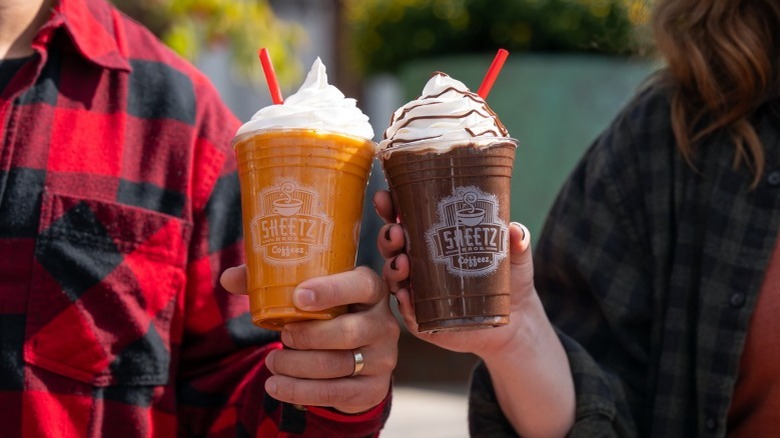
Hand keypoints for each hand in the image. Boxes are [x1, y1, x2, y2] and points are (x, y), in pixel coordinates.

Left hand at [220, 265, 398, 413]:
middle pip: (350, 331)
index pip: (362, 286)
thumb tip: (229, 278)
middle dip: (309, 335)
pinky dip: (300, 391)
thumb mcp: (307, 295)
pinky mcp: (374, 388)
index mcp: (371, 289)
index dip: (333, 291)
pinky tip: (276, 386)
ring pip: (339, 364)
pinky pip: (336, 393)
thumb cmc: (326, 315)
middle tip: (281, 335)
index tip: (299, 297)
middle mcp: (384, 323)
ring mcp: (383, 358)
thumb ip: (270, 283)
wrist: (353, 359)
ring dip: (298, 365)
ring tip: (272, 361)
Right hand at [374, 190, 535, 360]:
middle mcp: (420, 264)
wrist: (516, 321)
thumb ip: (517, 241)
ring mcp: (419, 291)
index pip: (404, 219)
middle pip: (393, 246)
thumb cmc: (509, 279)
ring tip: (403, 262)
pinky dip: (404, 302)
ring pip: (395, 276)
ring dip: (393, 267)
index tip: (386, 197)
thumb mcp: (515, 257)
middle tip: (397, 231)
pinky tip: (406, 294)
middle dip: (388, 235)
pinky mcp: (425, 319)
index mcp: (433, 240)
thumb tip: (515, 231)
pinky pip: (408, 311)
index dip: (391, 207)